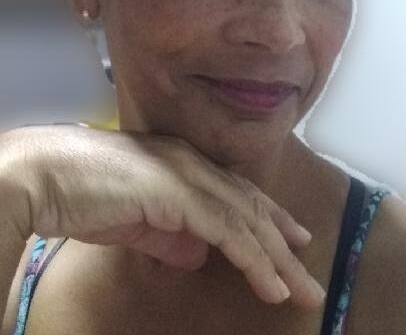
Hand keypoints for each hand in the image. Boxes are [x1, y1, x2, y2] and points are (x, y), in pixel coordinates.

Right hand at [1, 125, 325, 308]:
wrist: (49, 176)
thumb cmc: (82, 194)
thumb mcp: (135, 222)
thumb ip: (168, 236)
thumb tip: (196, 254)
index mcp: (184, 165)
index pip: (236, 192)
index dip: (267, 216)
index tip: (290, 239)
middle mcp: (194, 164)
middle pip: (250, 205)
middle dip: (282, 241)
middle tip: (307, 272)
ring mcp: (188, 175)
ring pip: (247, 220)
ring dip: (276, 258)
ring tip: (300, 289)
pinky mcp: (180, 194)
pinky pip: (228, 232)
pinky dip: (254, 259)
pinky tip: (271, 283)